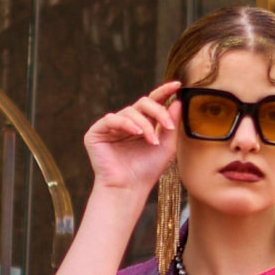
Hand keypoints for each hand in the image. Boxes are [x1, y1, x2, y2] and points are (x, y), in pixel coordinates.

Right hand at [84, 80, 180, 197]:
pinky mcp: (96, 132)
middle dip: (158, 112)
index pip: (152, 102)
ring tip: (152, 141)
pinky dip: (125, 124)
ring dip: (145, 124)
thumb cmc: (147, 171)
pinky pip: (111, 119)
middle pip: (143, 103)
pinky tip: (136, 133)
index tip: (177, 85)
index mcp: (142, 124)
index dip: (164, 92)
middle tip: (168, 126)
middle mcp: (126, 122)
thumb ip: (171, 124)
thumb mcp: (166, 147)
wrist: (128, 189)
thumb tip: (178, 101)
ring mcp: (111, 126)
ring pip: (130, 111)